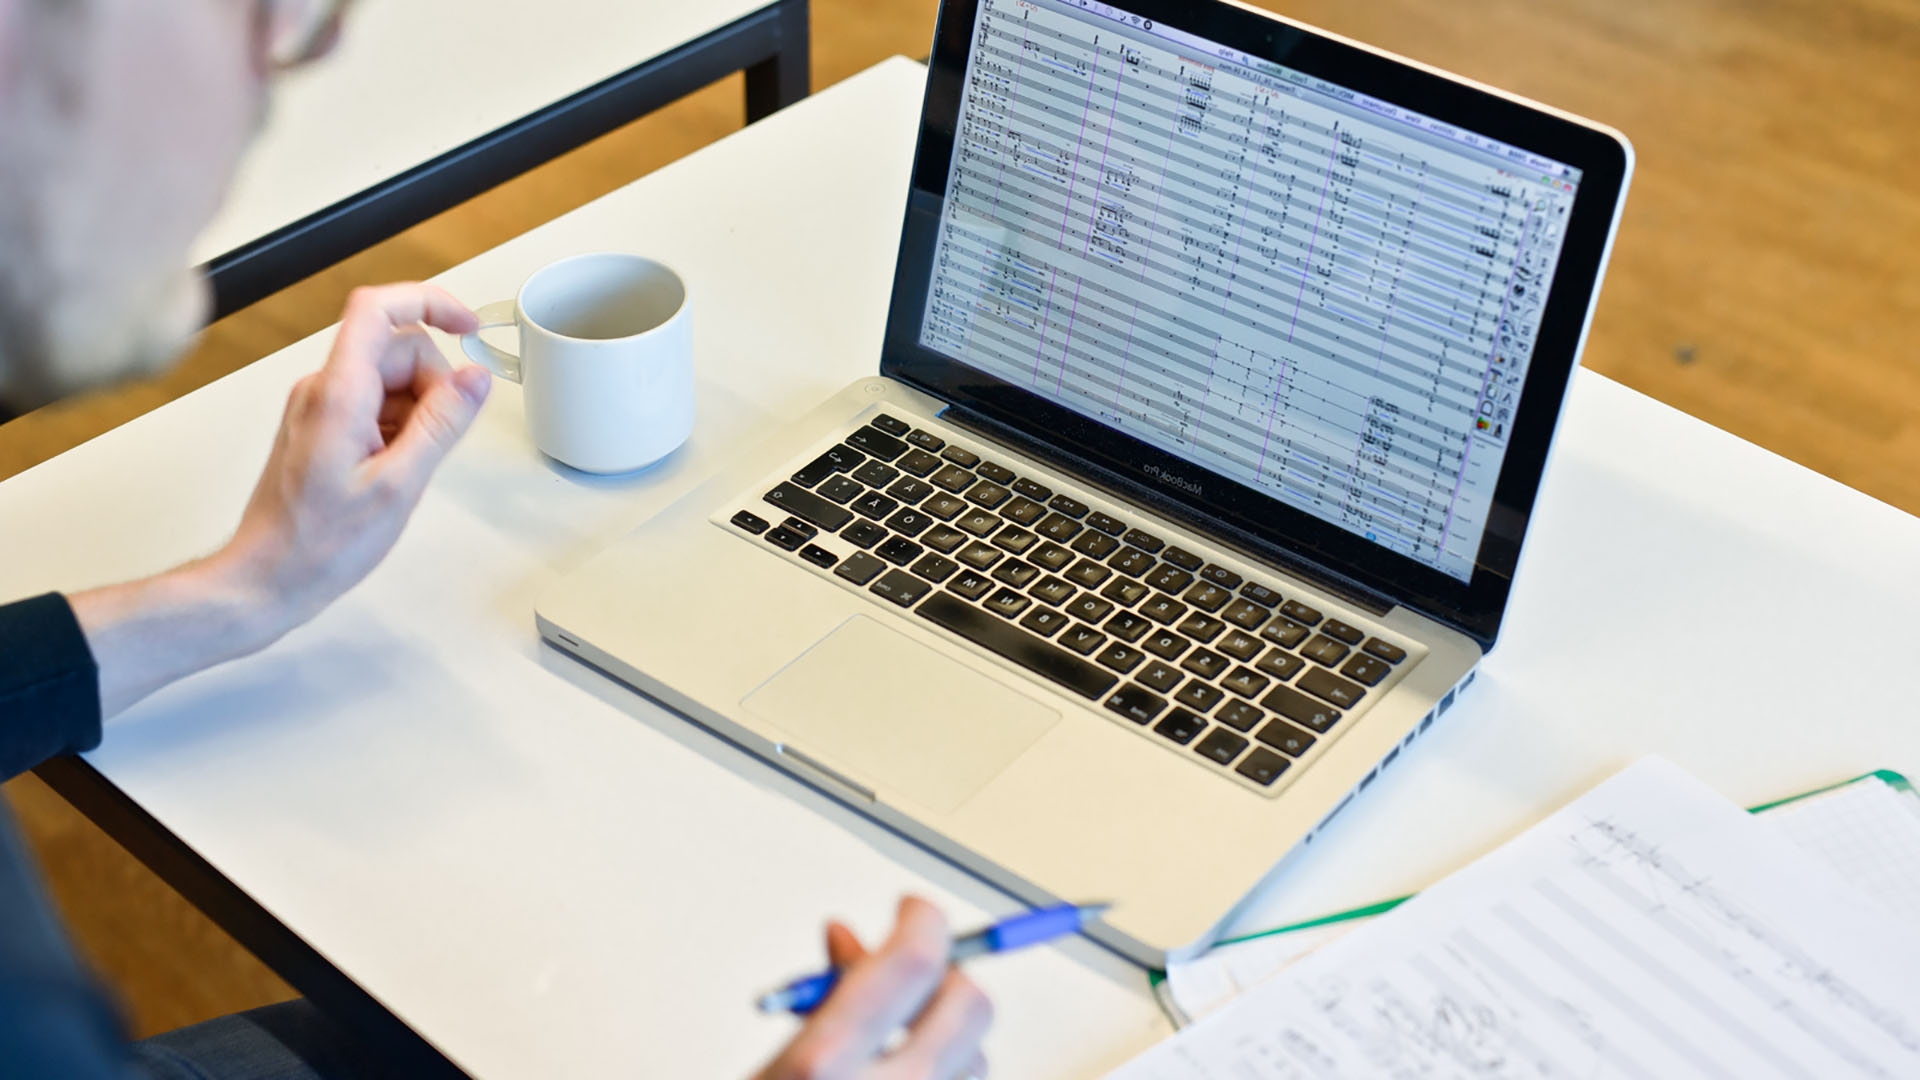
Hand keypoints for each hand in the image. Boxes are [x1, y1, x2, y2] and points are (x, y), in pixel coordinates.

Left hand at [221, 283, 489, 629]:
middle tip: (433, 440)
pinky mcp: (324, 425)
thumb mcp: (399, 485)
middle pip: (395, 347)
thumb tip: (475, 379)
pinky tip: (392, 469)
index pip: (380, 310)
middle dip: (432, 384)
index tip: (468, 326)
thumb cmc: (319, 544)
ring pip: (390, 377)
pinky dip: (399, 427)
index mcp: (337, 393)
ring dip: (416, 411)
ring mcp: (321, 406)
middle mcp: (323, 389)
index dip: (431, 303)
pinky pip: (376, 404)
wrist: (269, 577)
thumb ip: (442, 424)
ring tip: (405, 466)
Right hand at [754, 898, 993, 1079]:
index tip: (913, 910)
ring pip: (978, 1052)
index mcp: (824, 1062)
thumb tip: (845, 936)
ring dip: (948, 1029)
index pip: (913, 963)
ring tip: (900, 1035)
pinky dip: (945, 1067)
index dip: (922, 921)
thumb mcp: (772, 1057)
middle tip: (914, 971)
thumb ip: (813, 997)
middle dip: (949, 975)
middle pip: (969, 1004)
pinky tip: (904, 1069)